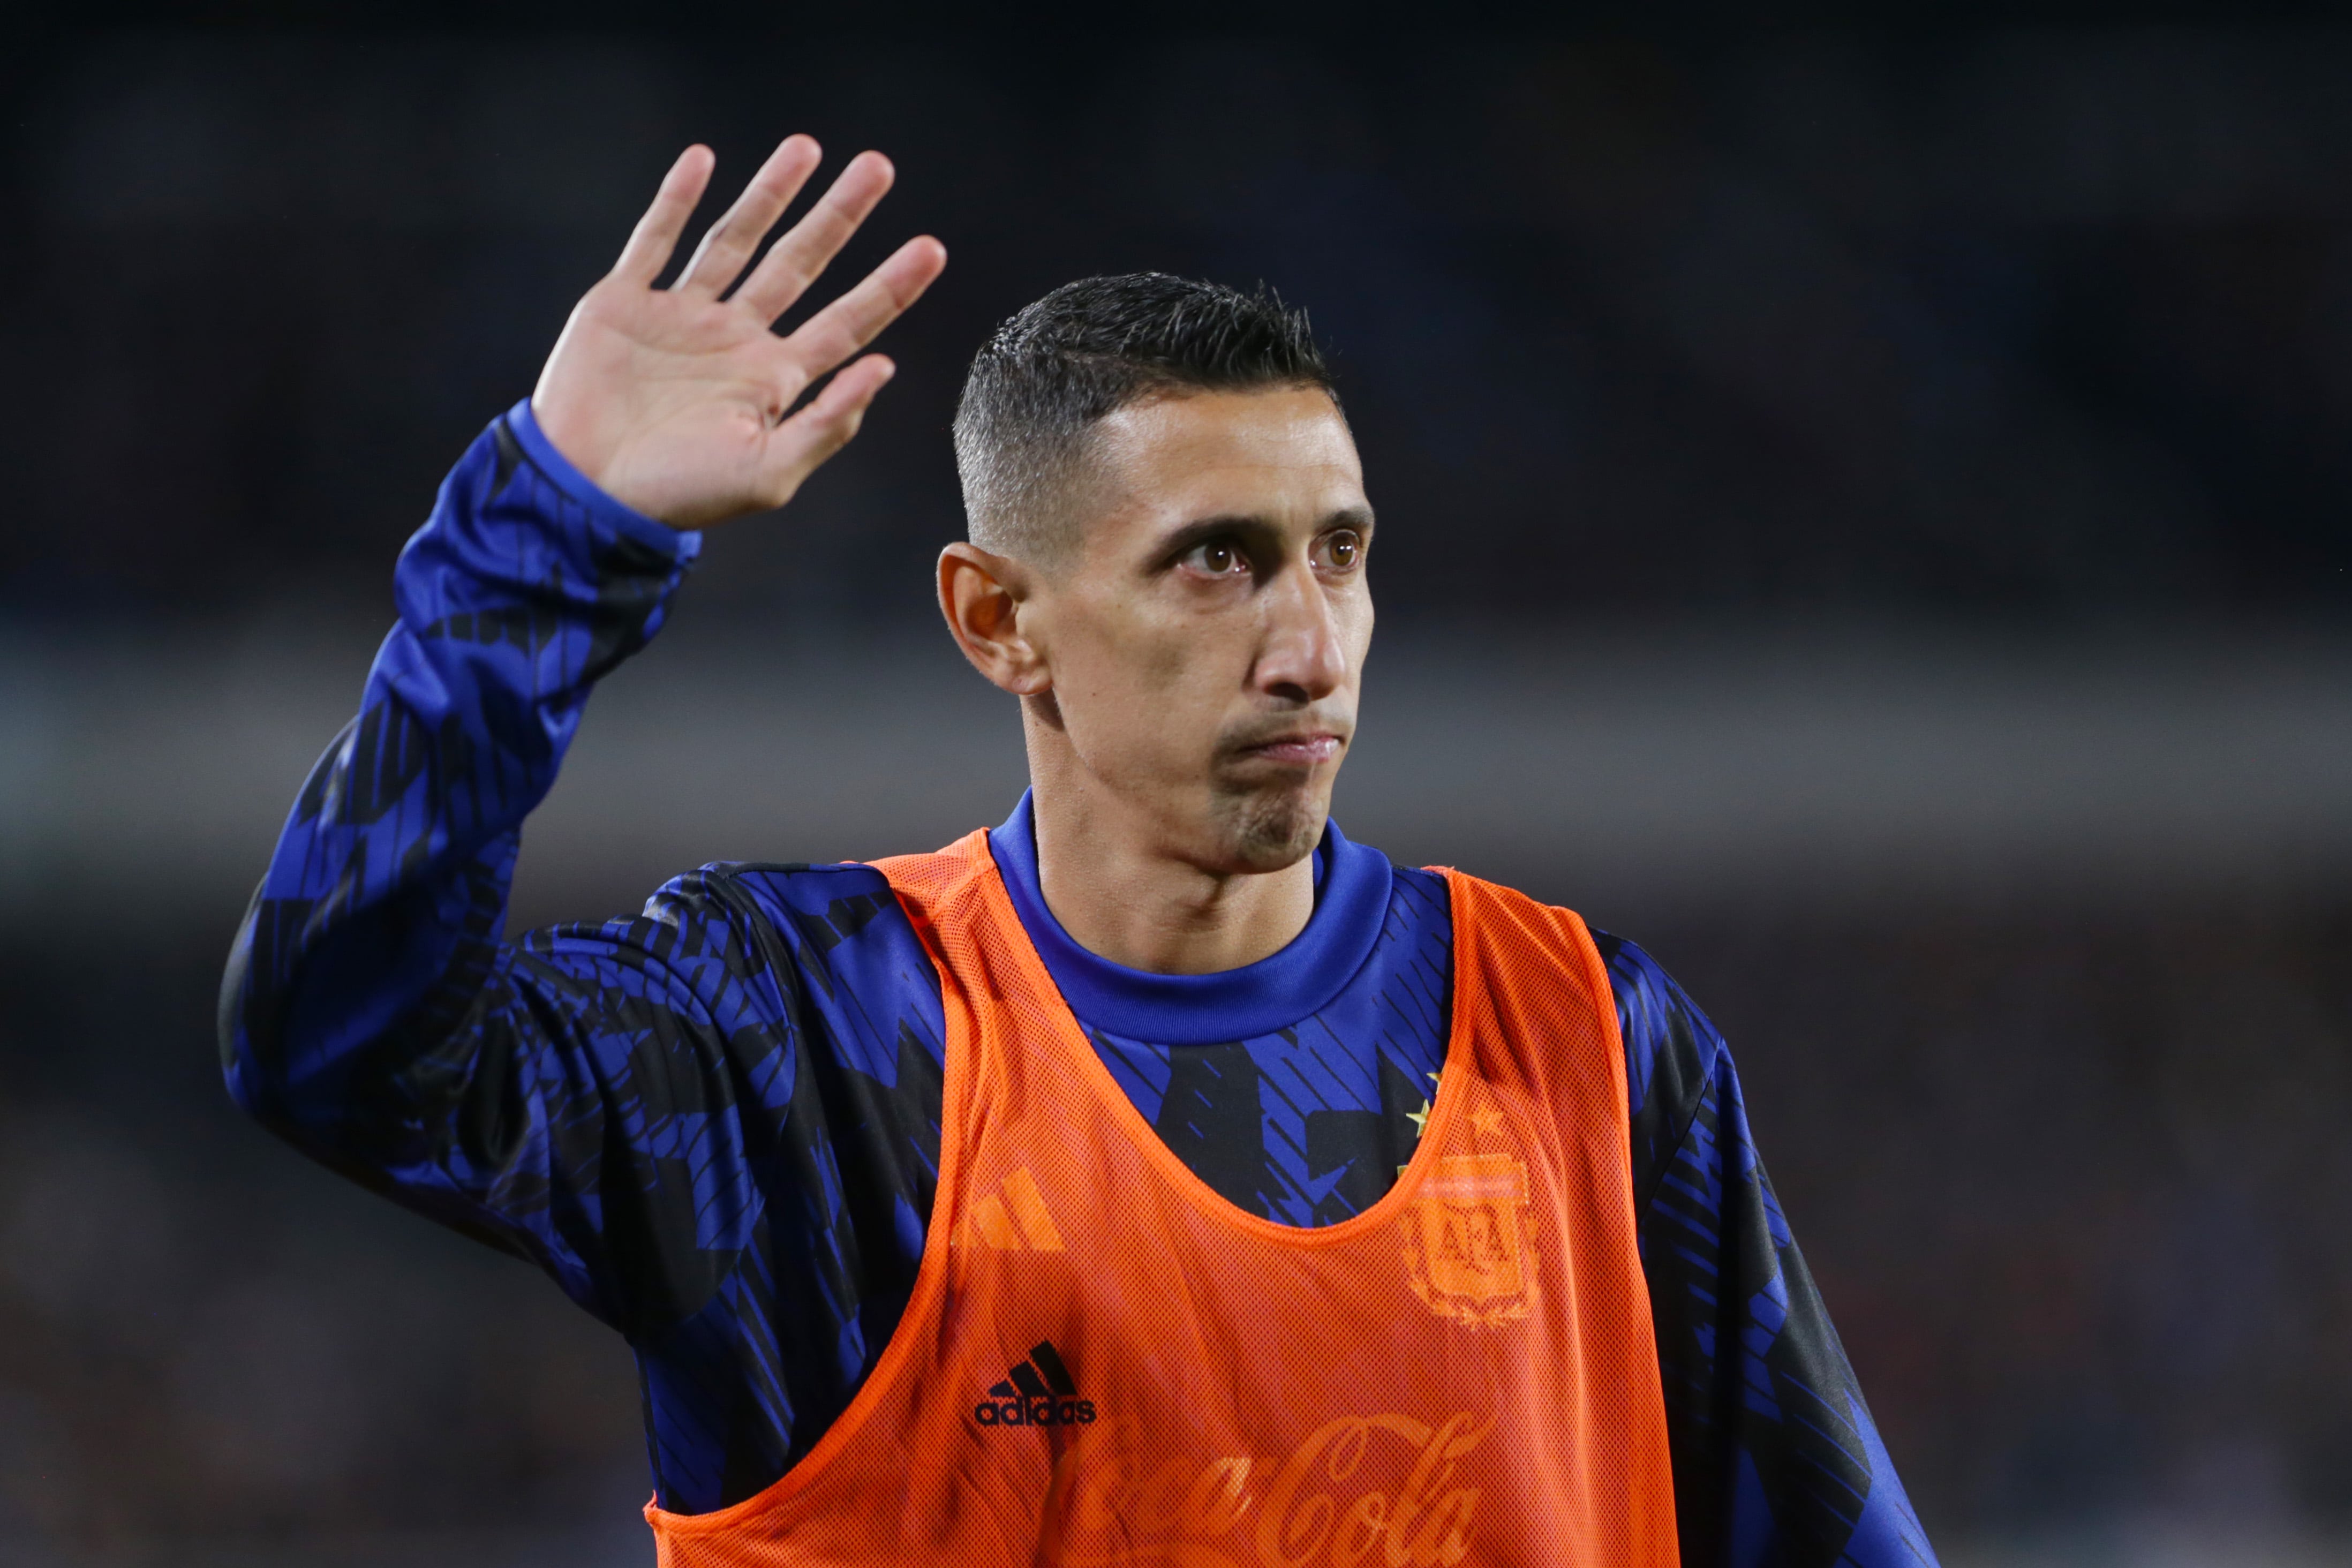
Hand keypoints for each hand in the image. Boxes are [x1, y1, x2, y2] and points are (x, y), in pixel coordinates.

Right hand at [530, 136, 946, 528]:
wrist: (588, 492)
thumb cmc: (680, 495)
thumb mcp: (770, 472)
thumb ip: (830, 423)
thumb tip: (886, 368)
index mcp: (774, 379)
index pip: (848, 322)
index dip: (890, 286)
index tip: (932, 248)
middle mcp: (735, 339)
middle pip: (800, 263)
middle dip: (840, 216)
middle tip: (879, 167)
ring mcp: (681, 317)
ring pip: (734, 239)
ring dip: (770, 193)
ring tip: (806, 147)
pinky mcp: (625, 304)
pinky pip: (655, 240)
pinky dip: (676, 199)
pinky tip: (702, 160)